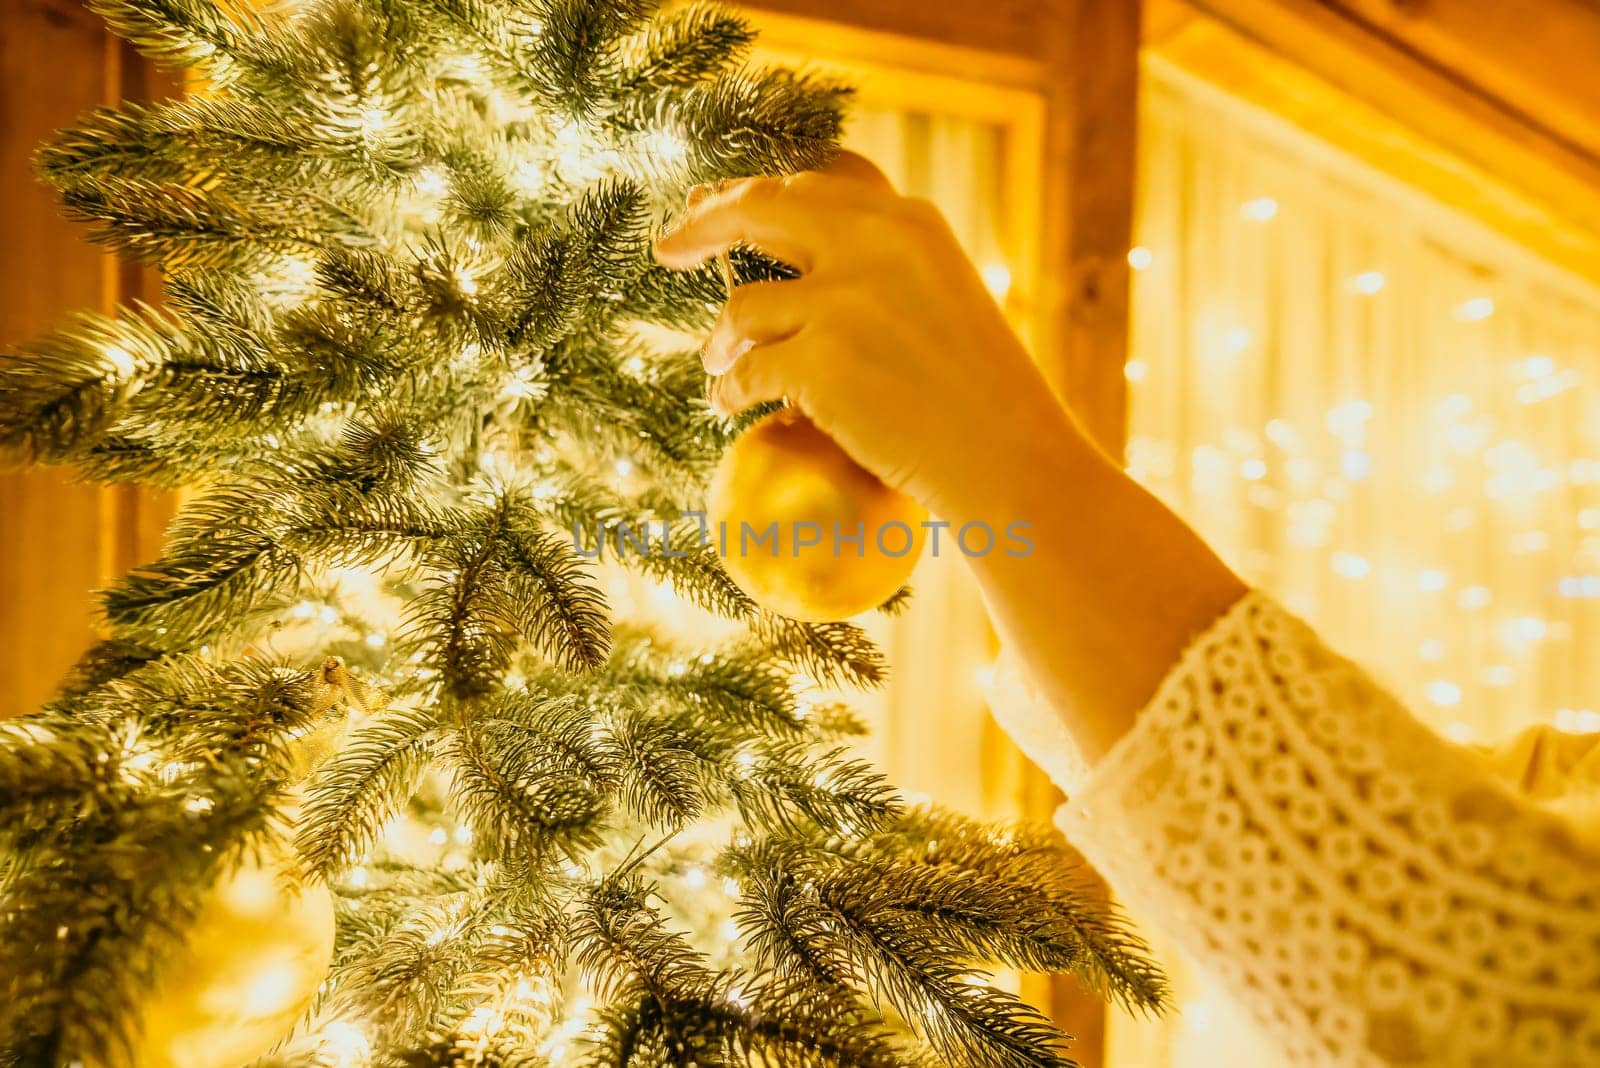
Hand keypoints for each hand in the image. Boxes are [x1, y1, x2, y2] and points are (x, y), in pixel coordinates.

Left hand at [652, 152, 1074, 521]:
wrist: (1013, 461)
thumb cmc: (986, 396)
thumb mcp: (945, 299)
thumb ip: (882, 266)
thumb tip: (791, 266)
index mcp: (909, 221)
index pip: (811, 185)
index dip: (752, 190)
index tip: (713, 199)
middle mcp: (873, 244)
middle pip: (757, 211)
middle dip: (703, 224)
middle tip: (669, 247)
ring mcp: (843, 302)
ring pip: (742, 307)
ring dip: (720, 339)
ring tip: (716, 360)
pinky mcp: (819, 364)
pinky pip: (745, 372)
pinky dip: (730, 390)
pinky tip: (728, 405)